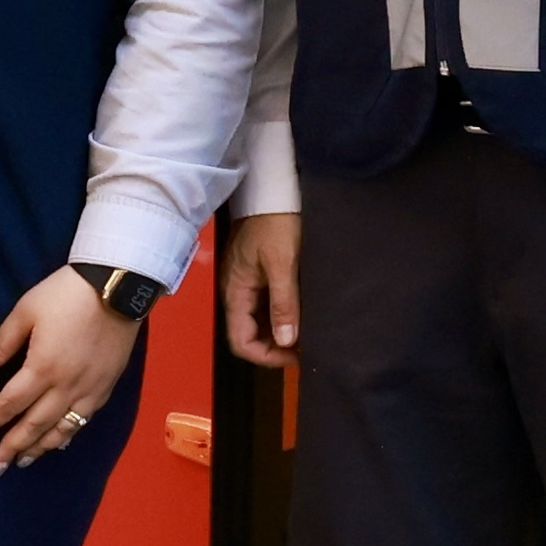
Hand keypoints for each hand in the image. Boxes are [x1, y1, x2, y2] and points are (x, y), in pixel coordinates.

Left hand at [0, 268, 135, 471]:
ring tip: (23, 462)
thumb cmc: (67, 294)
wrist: (118, 286)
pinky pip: (84, 420)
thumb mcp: (26, 310)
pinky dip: (68, 435)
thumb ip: (2, 344)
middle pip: (33, 426)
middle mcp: (65, 387)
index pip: (9, 405)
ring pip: (60, 430)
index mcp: (42, 368)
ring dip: (39, 448)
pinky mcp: (106, 387)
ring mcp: (89, 390)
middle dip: (12, 448)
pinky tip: (59, 442)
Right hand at [221, 213, 302, 366]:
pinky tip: (304, 313)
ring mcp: (248, 282)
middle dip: (277, 346)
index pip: (241, 341)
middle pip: (251, 334)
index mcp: (236, 291)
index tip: (295, 356)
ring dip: (282, 330)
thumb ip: (283, 303)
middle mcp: (238, 290)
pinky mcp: (259, 272)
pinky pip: (268, 303)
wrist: (274, 189)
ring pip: (261, 320)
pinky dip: (284, 313)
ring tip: (310, 333)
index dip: (267, 355)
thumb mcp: (282, 264)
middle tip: (307, 348)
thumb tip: (285, 340)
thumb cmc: (275, 220)